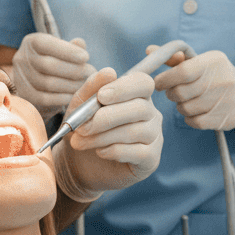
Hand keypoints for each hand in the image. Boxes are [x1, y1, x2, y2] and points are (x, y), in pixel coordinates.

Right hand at [12, 33, 95, 118]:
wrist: (36, 86)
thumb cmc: (53, 63)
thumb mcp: (61, 52)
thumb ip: (70, 47)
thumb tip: (80, 43)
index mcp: (31, 42)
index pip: (47, 44)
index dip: (67, 51)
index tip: (85, 57)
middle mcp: (21, 58)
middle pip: (48, 65)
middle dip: (73, 70)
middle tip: (90, 73)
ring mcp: (20, 78)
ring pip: (47, 83)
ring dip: (70, 85)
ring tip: (84, 85)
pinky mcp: (24, 96)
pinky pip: (45, 99)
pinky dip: (62, 97)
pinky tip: (74, 96)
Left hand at [55, 67, 162, 202]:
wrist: (79, 163)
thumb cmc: (84, 128)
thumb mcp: (80, 105)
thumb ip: (92, 88)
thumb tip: (109, 72)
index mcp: (136, 95)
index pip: (143, 83)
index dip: (124, 88)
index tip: (101, 97)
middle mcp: (151, 113)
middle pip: (140, 108)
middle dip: (106, 118)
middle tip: (81, 128)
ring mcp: (154, 137)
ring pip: (136, 131)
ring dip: (103, 136)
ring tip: (81, 142)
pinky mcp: (151, 159)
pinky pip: (138, 152)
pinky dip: (114, 151)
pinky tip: (100, 152)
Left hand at [151, 47, 234, 130]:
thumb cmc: (211, 75)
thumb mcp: (198, 62)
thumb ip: (174, 58)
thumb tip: (149, 50)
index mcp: (214, 60)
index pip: (182, 72)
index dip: (165, 79)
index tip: (158, 83)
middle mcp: (224, 79)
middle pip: (181, 93)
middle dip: (171, 94)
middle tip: (173, 93)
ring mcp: (227, 100)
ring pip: (186, 109)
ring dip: (181, 106)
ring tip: (187, 101)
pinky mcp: (226, 118)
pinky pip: (195, 122)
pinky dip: (189, 118)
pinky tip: (195, 112)